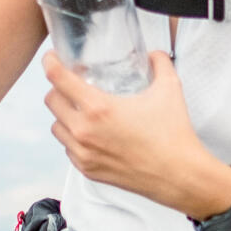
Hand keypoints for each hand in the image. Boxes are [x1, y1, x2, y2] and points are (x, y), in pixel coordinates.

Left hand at [42, 50, 230, 217]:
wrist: (180, 176)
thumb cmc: (174, 134)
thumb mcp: (169, 90)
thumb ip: (160, 63)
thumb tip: (153, 54)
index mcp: (98, 108)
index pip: (57, 78)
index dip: (50, 62)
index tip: (52, 57)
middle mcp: (84, 131)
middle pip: (50, 101)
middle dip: (58, 88)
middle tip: (72, 85)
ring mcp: (83, 153)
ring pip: (56, 126)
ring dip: (63, 114)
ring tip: (80, 110)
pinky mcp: (87, 170)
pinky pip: (67, 148)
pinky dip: (73, 138)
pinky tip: (90, 133)